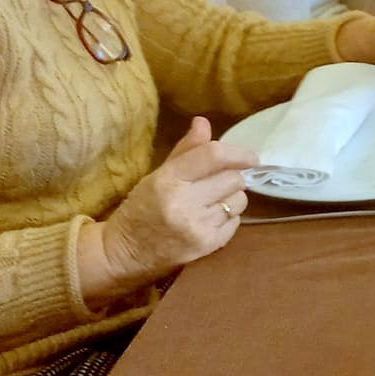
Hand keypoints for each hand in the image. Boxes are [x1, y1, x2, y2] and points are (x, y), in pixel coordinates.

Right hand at [89, 118, 253, 301]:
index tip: (250, 157)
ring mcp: (197, 227)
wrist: (124, 253)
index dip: (238, 153)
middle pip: (233, 178)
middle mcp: (184, 203)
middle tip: (216, 182)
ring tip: (211, 201)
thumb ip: (186, 150)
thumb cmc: (141, 208)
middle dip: (231, 177)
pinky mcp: (207, 246)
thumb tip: (204, 122)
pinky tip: (210, 218)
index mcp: (168, 180)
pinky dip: (228, 217)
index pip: (214, 156)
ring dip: (231, 197)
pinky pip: (236, 221)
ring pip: (239, 200)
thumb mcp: (157, 175)